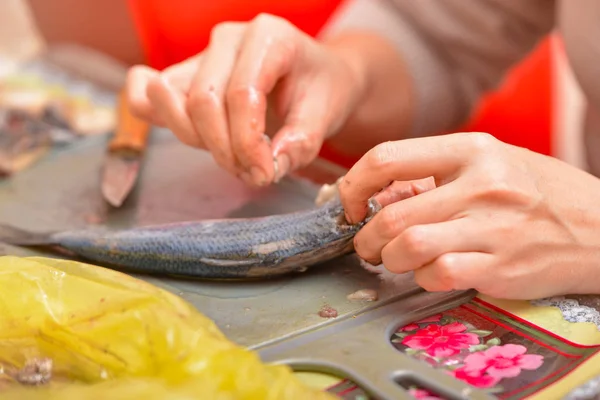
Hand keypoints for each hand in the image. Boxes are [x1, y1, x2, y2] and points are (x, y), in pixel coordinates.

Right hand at [126, 14, 366, 185]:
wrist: (316, 77)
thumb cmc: (322, 89)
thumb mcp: (326, 115)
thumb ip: (300, 143)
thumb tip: (266, 168)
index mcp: (269, 37)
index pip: (242, 95)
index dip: (247, 143)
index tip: (265, 173)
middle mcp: (229, 39)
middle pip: (203, 100)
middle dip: (224, 149)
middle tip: (253, 174)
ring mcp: (202, 55)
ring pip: (175, 102)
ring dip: (198, 142)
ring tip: (235, 160)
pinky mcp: (185, 75)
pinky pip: (149, 94)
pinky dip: (156, 115)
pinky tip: (181, 130)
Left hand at [339, 132, 599, 299]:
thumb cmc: (539, 192)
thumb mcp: (491, 163)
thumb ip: (434, 175)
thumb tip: (375, 196)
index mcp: (472, 149)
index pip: (387, 157)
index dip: (353, 185)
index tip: (349, 203)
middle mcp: (481, 184)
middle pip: (390, 215)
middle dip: (364, 238)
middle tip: (367, 245)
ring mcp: (493, 227)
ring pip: (406, 246)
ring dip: (388, 260)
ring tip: (394, 260)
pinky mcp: (501, 267)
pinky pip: (438, 275)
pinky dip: (423, 278)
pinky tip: (431, 273)